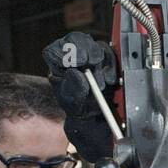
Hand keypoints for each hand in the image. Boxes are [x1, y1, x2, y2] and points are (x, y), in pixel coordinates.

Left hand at [43, 33, 117, 161]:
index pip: (55, 52)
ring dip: (101, 62)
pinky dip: (112, 66)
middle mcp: (73, 61)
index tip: (79, 62)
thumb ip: (73, 93)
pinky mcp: (107, 61)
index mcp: (58, 71)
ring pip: (94, 46)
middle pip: (75, 41)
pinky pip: (111, 54)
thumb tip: (76, 74)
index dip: (65, 53)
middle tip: (94, 65)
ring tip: (104, 82)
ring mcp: (90, 59)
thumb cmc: (84, 118)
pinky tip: (111, 80)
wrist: (101, 126)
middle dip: (86, 52)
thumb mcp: (75, 110)